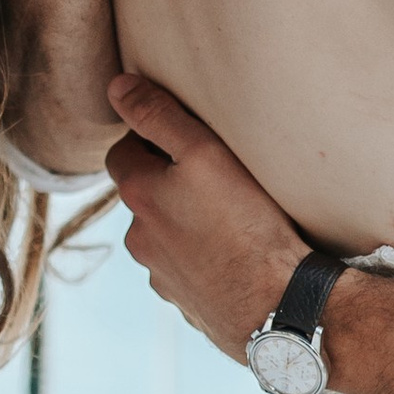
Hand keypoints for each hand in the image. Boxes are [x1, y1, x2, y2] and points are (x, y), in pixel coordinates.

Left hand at [103, 72, 304, 357]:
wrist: (277, 306)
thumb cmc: (248, 224)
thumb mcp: (205, 152)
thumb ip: (159, 116)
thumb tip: (116, 87)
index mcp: (139, 196)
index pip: (122, 151)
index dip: (149, 139)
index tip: (184, 139)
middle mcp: (139, 238)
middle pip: (142, 197)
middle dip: (165, 184)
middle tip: (210, 177)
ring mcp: (161, 276)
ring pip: (163, 237)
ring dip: (183, 225)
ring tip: (227, 220)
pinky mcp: (187, 304)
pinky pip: (185, 271)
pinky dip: (200, 260)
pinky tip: (233, 257)